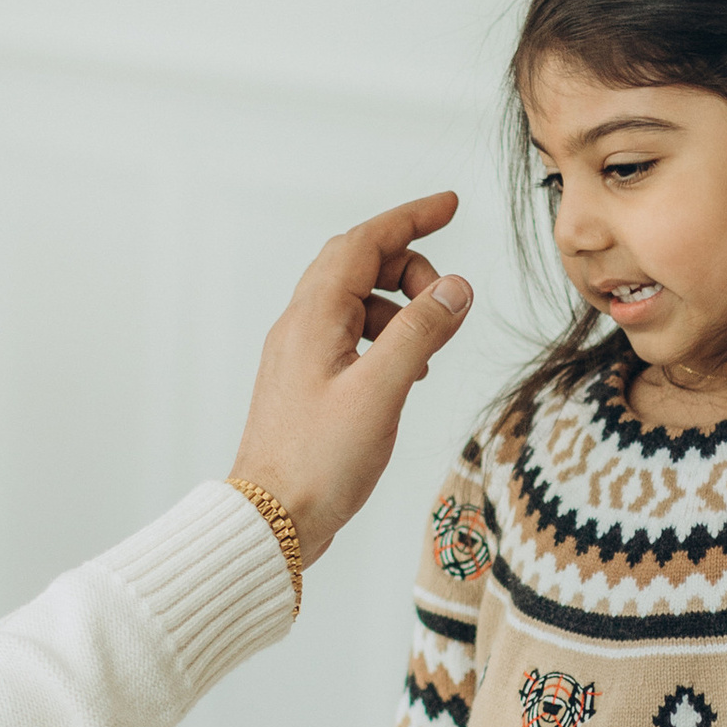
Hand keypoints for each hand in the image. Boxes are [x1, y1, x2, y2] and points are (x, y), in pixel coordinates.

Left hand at [232, 196, 472, 566]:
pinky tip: (406, 375)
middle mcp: (300, 327)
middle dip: (410, 267)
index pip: (364, 242)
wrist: (271, 521)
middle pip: (358, 265)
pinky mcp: (307, 384)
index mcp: (313, 318)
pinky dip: (385, 340)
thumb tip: (455, 287)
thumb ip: (421, 333)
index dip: (410, 218)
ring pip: (356, 303)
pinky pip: (350, 338)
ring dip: (401, 310)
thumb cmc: (319, 463)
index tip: (450, 205)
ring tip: (430, 349)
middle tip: (449, 299)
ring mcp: (300, 355)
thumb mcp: (382, 392)